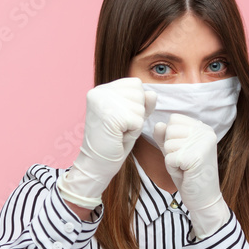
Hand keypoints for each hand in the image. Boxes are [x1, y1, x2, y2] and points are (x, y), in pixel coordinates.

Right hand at [57, 77, 156, 208]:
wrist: (96, 164)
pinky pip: (139, 121)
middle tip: (119, 128)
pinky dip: (134, 133)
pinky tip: (119, 137)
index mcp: (101, 89)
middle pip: (140, 93)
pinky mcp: (111, 115)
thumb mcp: (131, 118)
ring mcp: (103, 102)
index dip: (136, 104)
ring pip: (141, 107)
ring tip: (118, 132)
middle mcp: (99, 91)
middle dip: (136, 114)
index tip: (120, 119)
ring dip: (135, 124)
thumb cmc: (113, 142)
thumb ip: (142, 103)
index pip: (136, 84)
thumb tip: (152, 93)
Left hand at [155, 113, 230, 238]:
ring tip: (185, 168)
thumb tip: (157, 124)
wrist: (204, 199)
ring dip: (171, 159)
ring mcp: (202, 143)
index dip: (171, 137)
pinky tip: (185, 174)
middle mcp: (206, 131)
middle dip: (170, 149)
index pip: (174, 119)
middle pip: (169, 130)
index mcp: (203, 127)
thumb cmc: (190, 175)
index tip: (184, 152)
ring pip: (168, 143)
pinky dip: (172, 169)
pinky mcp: (195, 156)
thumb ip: (165, 136)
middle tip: (185, 162)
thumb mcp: (175, 151)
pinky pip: (169, 157)